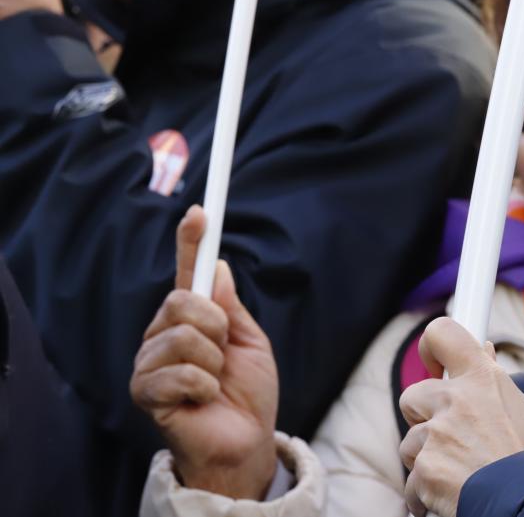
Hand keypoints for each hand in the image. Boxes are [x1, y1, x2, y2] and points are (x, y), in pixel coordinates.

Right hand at [130, 206, 278, 498]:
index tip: (200, 213)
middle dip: (216, 326)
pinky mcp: (144, 390)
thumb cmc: (247, 393)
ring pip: (182, 335)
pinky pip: (180, 372)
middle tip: (224, 353)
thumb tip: (219, 264)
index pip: (186, 274)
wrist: (245, 440)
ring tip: (214, 382)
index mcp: (192, 319)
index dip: (190, 242)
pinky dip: (204, 387)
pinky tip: (203, 399)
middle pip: (182, 300)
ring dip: (213, 362)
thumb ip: (232, 307)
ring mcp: (150, 361)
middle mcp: (164, 333)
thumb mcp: (250, 341)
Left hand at [398, 318, 523, 516]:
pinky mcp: (424, 468)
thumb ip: (496, 381)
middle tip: (451, 436)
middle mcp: (454, 400)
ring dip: (427, 458)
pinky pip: (412, 480)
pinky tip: (452, 492)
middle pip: (412, 396)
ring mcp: (435, 434)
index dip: (432, 348)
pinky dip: (426, 491)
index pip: (443, 335)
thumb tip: (484, 350)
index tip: (436, 365)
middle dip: (424, 418)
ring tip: (460, 471)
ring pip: (411, 442)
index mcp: (482, 378)